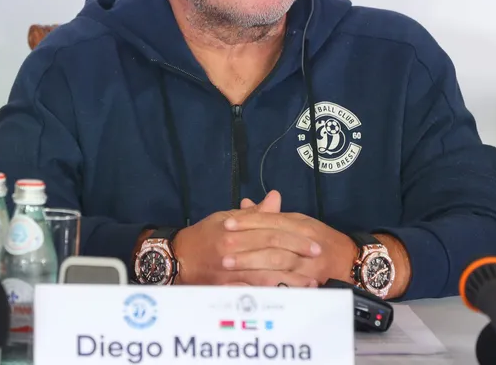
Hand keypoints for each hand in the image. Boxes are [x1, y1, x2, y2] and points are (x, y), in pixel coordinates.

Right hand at [172, 191, 321, 286]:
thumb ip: (254, 214)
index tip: (313, 242)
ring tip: (311, 282)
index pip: (271, 233)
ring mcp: (229, 273)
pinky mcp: (225, 290)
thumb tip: (276, 197)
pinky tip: (288, 297)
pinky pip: (252, 295)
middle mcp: (232, 251)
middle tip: (318, 260)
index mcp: (234, 231)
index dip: (295, 238)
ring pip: (265, 277)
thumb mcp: (226, 218)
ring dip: (291, 280)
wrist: (177, 258)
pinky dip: (271, 296)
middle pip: (272, 254)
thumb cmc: (203, 236)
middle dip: (298, 257)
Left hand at [221, 203, 357, 286]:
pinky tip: (246, 286)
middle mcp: (304, 241)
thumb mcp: (297, 222)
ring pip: (276, 262)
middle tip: (222, 245)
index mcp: (300, 224)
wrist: (348, 260)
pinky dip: (264, 285)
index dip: (249, 222)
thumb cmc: (318, 239)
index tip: (227, 223)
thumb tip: (245, 203)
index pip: (271, 221)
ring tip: (228, 265)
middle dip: (245, 243)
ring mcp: (307, 263)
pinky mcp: (308, 282)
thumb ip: (271, 216)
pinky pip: (284, 284)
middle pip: (272, 241)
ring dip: (250, 263)